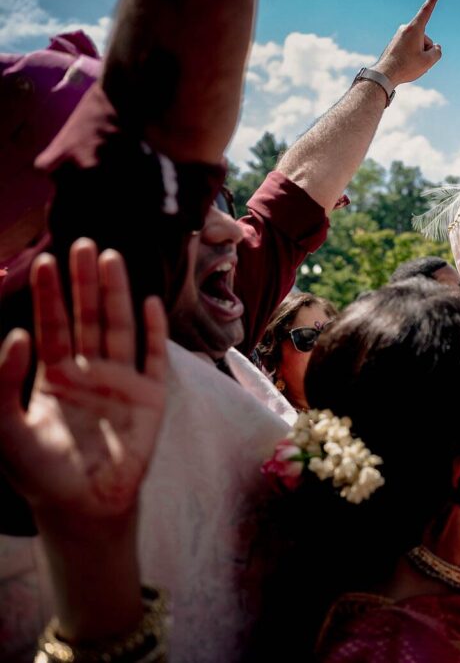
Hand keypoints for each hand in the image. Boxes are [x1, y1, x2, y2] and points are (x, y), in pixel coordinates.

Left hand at [0, 239, 167, 530]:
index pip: (52, 325)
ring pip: (120, 328)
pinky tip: (150, 303)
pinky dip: (153, 331)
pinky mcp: (151, 397)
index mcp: (55, 375)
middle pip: (89, 317)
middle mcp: (90, 370)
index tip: (43, 260)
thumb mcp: (3, 426)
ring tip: (111, 258)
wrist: (83, 505)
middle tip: (83, 244)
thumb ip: (2, 381)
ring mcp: (123, 381)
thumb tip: (16, 334)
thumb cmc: (39, 471)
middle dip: (85, 282)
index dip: (49, 295)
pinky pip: (153, 357)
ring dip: (117, 294)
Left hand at [373, 0, 442, 85]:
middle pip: (425, 38)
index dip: (433, 1)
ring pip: (417, 44)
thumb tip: (435, 48)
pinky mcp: (395, 43)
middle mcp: (405, 29)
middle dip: (425, 50)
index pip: (426, 11)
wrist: (384, 75)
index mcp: (414, 29)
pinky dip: (411, 57)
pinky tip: (405, 66)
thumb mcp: (428, 61)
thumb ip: (437, 52)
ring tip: (409, 65)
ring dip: (418, 54)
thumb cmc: (406, 67)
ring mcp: (399, 36)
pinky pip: (409, 48)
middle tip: (416, 62)